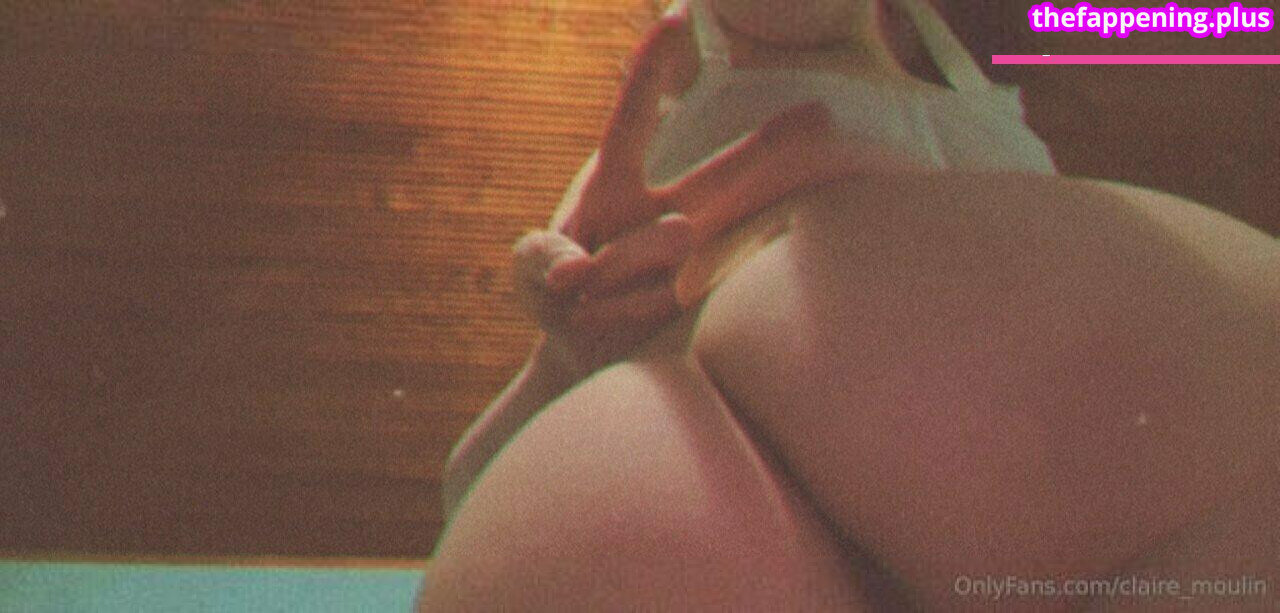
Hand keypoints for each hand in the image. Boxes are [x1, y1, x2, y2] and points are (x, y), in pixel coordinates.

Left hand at [516, 13, 871, 374]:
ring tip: (574, 292)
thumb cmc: (561, 294)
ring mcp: (690, 260)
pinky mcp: (698, 305)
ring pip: (670, 240)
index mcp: (617, 183)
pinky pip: (659, 301)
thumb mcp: (532, 270)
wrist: (585, 354)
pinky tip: (592, 316)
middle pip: (721, 177)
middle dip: (768, 147)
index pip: (632, 122)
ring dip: (612, 266)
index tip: (679, 17)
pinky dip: (612, 312)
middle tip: (823, 117)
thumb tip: (574, 267)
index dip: (650, 72)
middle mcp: (666, 212)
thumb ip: (539, 259)